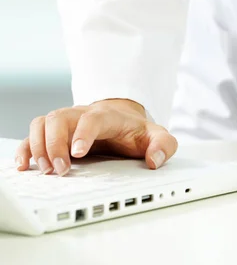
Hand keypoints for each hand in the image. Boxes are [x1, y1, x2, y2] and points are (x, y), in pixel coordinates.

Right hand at [14, 99, 177, 175]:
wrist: (123, 119)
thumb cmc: (137, 131)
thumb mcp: (157, 136)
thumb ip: (164, 145)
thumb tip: (155, 160)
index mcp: (107, 116)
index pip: (92, 119)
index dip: (83, 133)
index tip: (78, 153)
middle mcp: (82, 114)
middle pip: (59, 118)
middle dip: (55, 144)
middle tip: (61, 170)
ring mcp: (66, 122)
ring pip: (42, 123)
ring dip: (38, 147)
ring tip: (47, 171)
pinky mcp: (55, 133)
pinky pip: (33, 134)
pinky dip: (25, 148)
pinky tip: (25, 166)